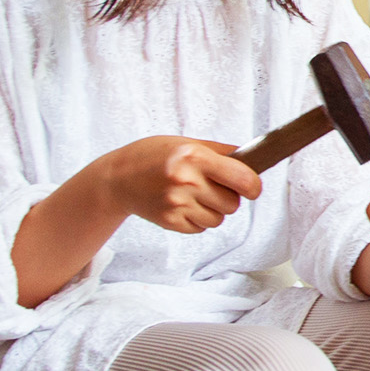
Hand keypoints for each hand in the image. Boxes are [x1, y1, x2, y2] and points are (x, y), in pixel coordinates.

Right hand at [98, 136, 261, 232]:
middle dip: (228, 197)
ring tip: (194, 195)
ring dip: (213, 210)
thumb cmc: (152, 156)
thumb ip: (221, 152)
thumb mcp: (186, 143)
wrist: (117, 178)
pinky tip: (182, 204)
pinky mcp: (170, 221)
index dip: (253, 186)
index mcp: (194, 157)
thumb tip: (253, 160)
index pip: (244, 180)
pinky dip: (197, 219)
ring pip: (218, 219)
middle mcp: (187, 182)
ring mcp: (177, 204)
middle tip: (212, 186)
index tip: (252, 187)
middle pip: (232, 204)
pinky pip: (201, 227)